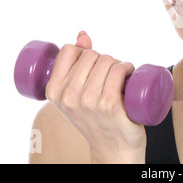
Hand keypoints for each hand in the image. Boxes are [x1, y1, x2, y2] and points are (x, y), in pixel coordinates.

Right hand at [45, 31, 145, 162]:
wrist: (113, 148)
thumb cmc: (96, 117)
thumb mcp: (76, 93)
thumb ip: (76, 63)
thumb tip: (83, 34)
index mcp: (53, 91)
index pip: (69, 50)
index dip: (84, 52)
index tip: (92, 65)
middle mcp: (68, 96)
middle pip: (92, 54)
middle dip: (104, 59)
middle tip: (110, 76)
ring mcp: (89, 101)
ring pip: (107, 60)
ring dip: (119, 64)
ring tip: (121, 78)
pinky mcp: (109, 104)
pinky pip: (119, 70)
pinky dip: (127, 67)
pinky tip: (129, 74)